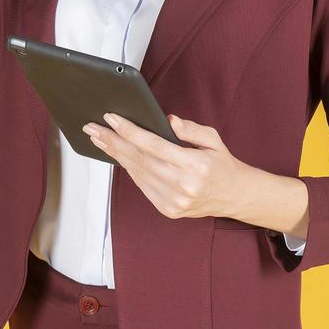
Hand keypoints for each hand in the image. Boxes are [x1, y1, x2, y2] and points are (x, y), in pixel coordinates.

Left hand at [82, 112, 248, 220]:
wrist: (235, 196)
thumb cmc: (222, 164)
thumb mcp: (213, 139)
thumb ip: (191, 129)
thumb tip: (167, 121)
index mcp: (195, 165)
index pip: (153, 145)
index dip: (129, 131)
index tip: (111, 118)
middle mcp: (183, 186)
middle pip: (138, 159)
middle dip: (112, 142)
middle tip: (92, 128)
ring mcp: (174, 201)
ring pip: (137, 173)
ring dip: (115, 155)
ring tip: (100, 139)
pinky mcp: (168, 210)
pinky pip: (142, 186)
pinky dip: (129, 169)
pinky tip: (118, 155)